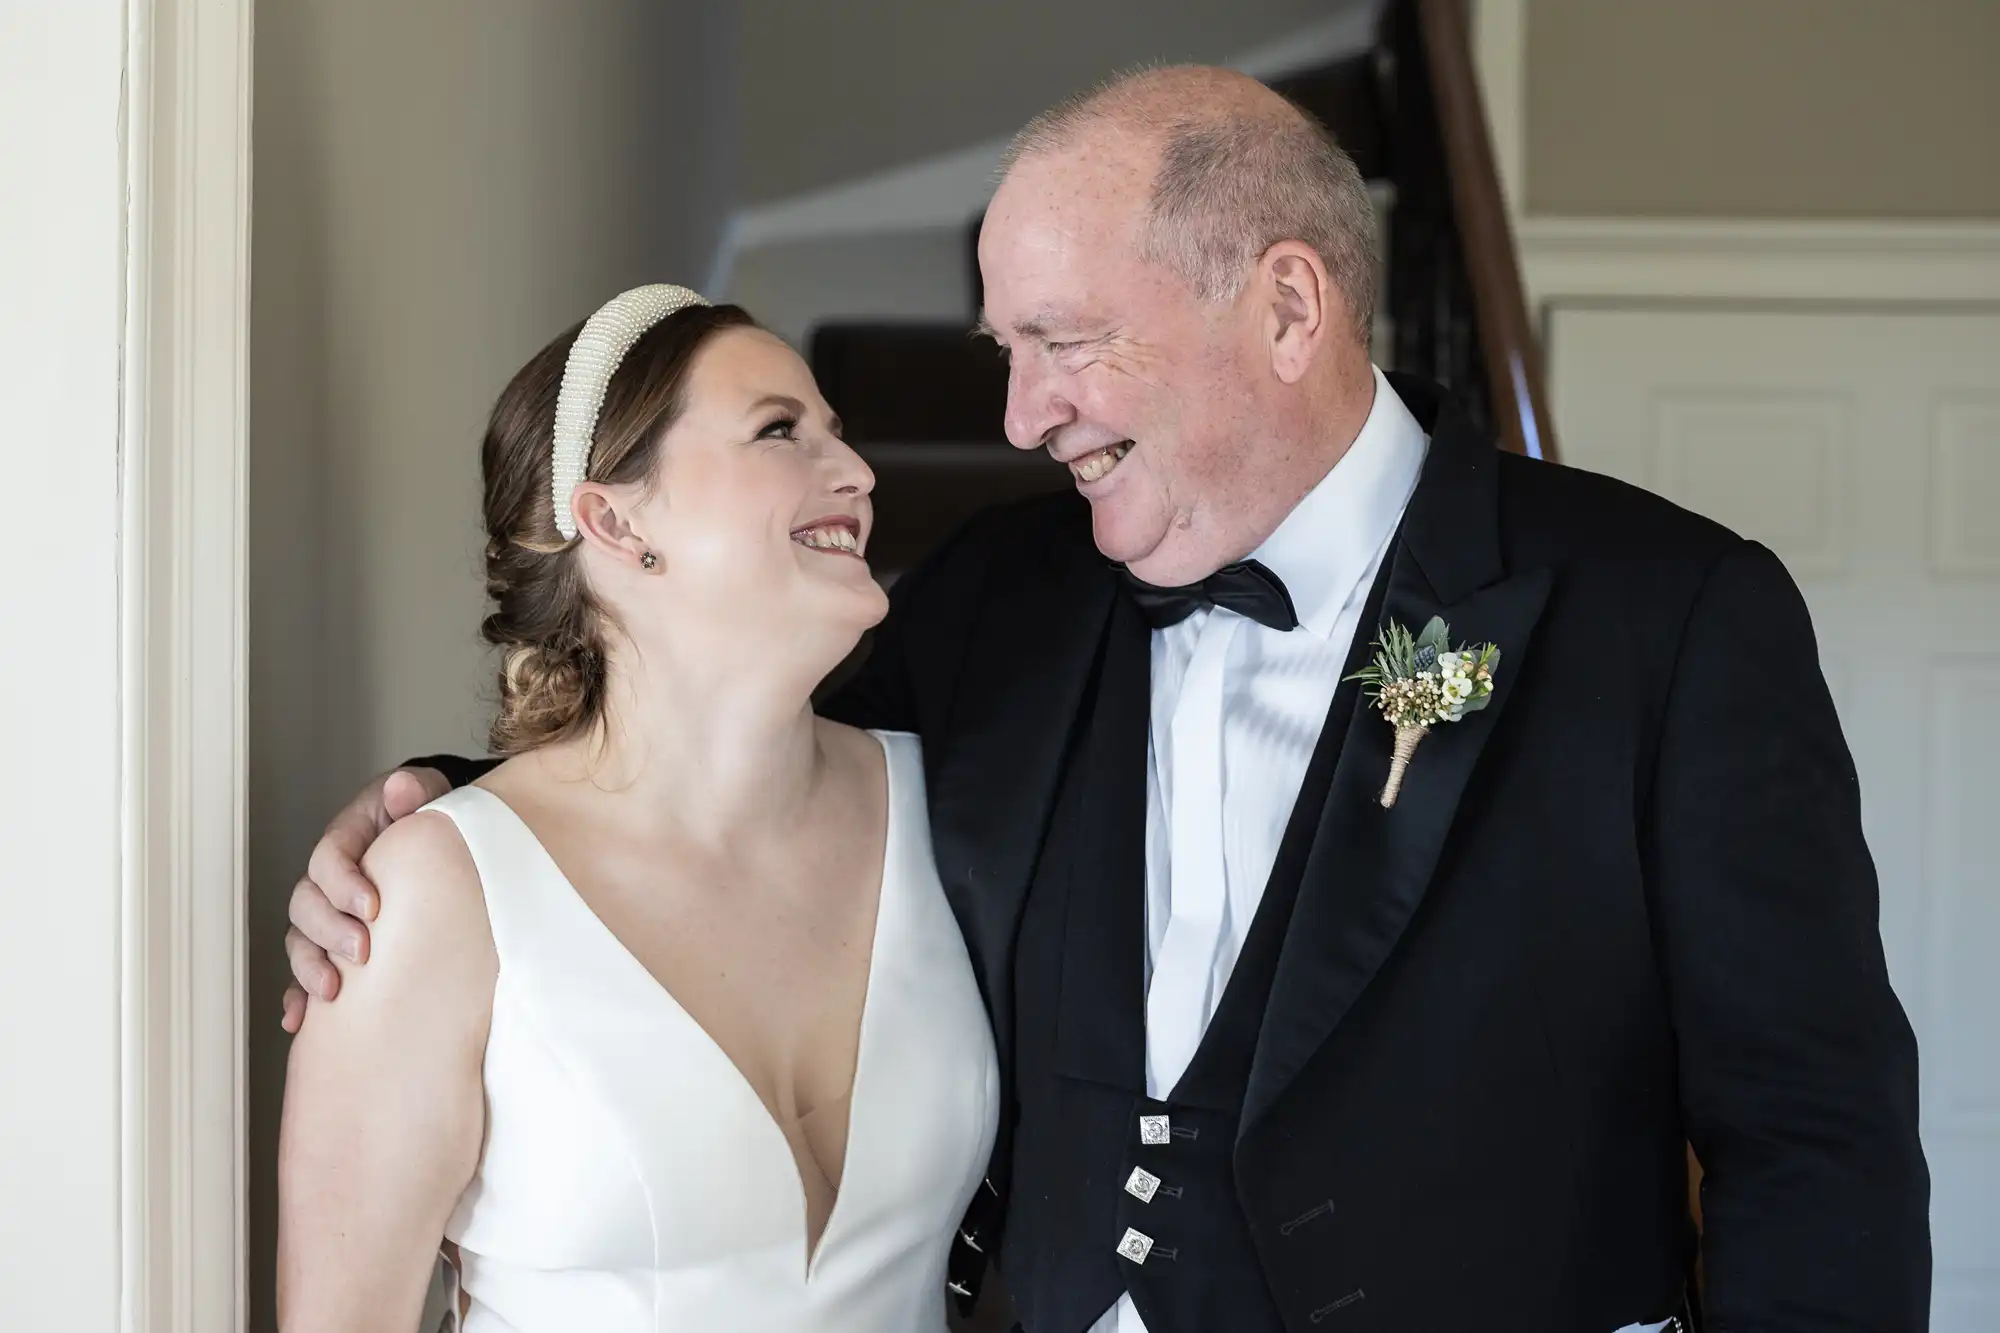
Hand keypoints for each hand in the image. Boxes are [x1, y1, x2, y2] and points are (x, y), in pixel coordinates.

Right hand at [281, 766, 450, 1032]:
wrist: (438, 837)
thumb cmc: (429, 815)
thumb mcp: (426, 794)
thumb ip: (414, 792)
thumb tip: (400, 787)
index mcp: (347, 838)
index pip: (327, 859)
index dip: (343, 884)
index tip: (373, 907)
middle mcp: (329, 878)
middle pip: (305, 904)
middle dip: (328, 931)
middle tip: (362, 951)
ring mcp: (328, 911)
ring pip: (300, 940)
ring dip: (309, 967)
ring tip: (332, 991)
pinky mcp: (335, 942)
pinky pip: (307, 970)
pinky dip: (298, 995)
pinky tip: (299, 1020)